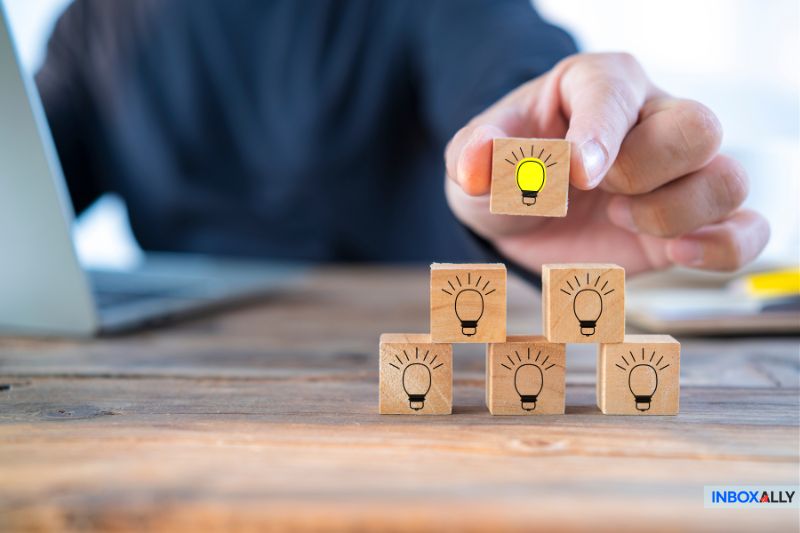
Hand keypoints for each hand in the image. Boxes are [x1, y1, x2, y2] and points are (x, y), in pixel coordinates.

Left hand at [445, 53, 769, 274]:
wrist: (520, 217)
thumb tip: (479, 163)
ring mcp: (678, 171)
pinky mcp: (691, 220)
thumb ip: (474, 156)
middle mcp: (651, 118)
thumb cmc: (504, 174)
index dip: (602, 133)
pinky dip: (725, 247)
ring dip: (672, 213)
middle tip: (602, 193)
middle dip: (644, 171)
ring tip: (621, 218)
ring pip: (726, 178)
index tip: (580, 175)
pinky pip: (747, 226)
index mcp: (597, 85)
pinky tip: (676, 253)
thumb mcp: (472, 163)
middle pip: (696, 128)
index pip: (616, 92)